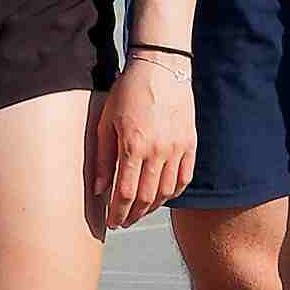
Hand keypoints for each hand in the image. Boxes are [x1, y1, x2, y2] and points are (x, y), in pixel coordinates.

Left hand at [89, 55, 196, 229]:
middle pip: (147, 197)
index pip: (125, 193)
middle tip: (122, 221)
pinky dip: (174, 193)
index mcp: (133, 146)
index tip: (111, 222)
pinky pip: (184, 178)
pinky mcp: (191, 143)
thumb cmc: (128, 93)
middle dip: (132, 214)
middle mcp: (158, 151)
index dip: (117, 212)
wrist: (162, 68)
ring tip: (139, 212)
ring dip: (152, 207)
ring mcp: (178, 148)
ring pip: (167, 191)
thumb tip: (99, 190)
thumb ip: (103, 158)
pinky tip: (163, 198)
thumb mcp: (106, 122)